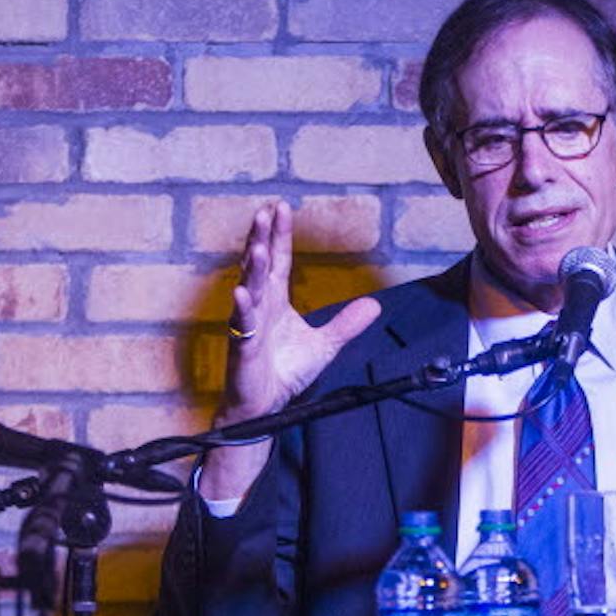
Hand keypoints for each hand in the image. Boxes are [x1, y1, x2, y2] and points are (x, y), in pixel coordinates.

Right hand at [201, 201, 380, 503]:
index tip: (280, 208)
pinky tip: (240, 293)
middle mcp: (259, 307)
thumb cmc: (285, 371)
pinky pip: (240, 326)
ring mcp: (248, 326)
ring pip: (248, 290)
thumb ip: (347, 324)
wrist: (266, 407)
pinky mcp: (242, 348)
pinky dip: (241, 310)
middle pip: (259, 266)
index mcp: (274, 301)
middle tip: (265, 212)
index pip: (277, 261)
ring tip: (257, 246)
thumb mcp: (325, 345)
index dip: (279, 236)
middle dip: (261, 239)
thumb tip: (375, 305)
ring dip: (251, 268)